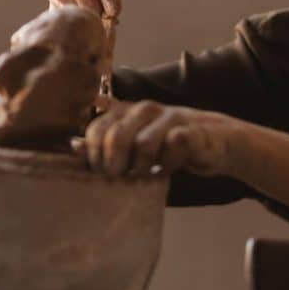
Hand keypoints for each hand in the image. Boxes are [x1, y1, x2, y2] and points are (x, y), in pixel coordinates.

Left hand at [82, 99, 247, 176]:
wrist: (215, 141)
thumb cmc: (166, 146)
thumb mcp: (132, 144)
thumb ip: (104, 144)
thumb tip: (73, 145)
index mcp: (125, 111)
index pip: (97, 130)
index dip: (94, 156)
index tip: (99, 175)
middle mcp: (144, 109)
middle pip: (116, 137)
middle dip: (114, 165)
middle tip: (119, 180)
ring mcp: (168, 116)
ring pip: (143, 144)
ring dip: (142, 167)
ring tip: (145, 176)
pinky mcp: (190, 129)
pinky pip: (172, 147)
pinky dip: (167, 164)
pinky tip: (167, 170)